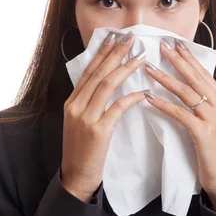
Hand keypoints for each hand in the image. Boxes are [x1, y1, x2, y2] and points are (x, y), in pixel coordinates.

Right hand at [60, 31, 147, 201]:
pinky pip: (116, 108)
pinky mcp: (97, 131)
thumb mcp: (80, 121)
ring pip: (106, 85)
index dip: (103, 53)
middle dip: (115, 53)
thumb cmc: (83, 149)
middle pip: (98, 73)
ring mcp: (85, 118)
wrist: (76, 176)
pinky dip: (131, 97)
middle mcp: (76, 106)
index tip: (115, 38)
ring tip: (140, 57)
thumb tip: (106, 82)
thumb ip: (90, 102)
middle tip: (130, 38)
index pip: (89, 71)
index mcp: (72, 101)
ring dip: (125, 69)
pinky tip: (143, 91)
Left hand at [143, 38, 215, 215]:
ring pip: (186, 93)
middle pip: (196, 78)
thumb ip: (207, 107)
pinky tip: (149, 98)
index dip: (189, 59)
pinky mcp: (204, 133)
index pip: (205, 75)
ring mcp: (214, 119)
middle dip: (177, 60)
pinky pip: (180, 114)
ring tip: (149, 68)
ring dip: (165, 79)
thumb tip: (190, 90)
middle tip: (161, 46)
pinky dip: (163, 104)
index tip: (176, 45)